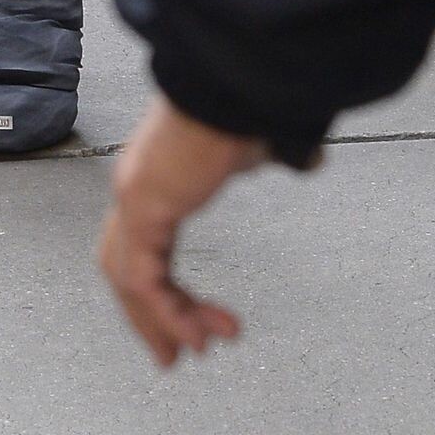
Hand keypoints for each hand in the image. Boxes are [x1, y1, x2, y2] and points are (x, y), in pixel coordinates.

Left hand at [99, 96, 270, 368]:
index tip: (191, 322)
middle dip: (148, 317)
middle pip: (123, 266)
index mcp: (160, 174)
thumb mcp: (264, 139)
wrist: (233, 76)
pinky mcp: (141, 201)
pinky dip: (166, 312)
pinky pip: (143, 277)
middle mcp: (139, 184)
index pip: (145, 242)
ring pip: (128, 278)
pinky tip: (196, 335)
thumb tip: (310, 159)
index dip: (162, 287)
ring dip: (162, 321)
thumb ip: (280, 156)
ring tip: (197, 351)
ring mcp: (134, 192)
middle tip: (175, 358)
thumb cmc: (243, 97)